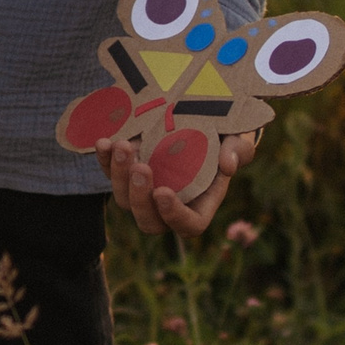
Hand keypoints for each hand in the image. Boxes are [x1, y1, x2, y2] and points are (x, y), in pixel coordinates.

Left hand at [95, 130, 259, 236]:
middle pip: (148, 220)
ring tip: (123, 145)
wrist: (202, 118)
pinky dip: (104, 160)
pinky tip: (104, 142)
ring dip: (119, 175)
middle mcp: (170, 203)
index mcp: (200, 204)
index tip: (163, 192)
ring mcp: (146, 190)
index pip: (187, 226)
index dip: (174, 216)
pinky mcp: (127, 171)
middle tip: (141, 167)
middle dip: (140, 198)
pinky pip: (110, 173)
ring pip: (124, 198)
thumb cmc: (226, 136)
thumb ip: (239, 151)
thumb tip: (228, 165)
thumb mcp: (240, 140)